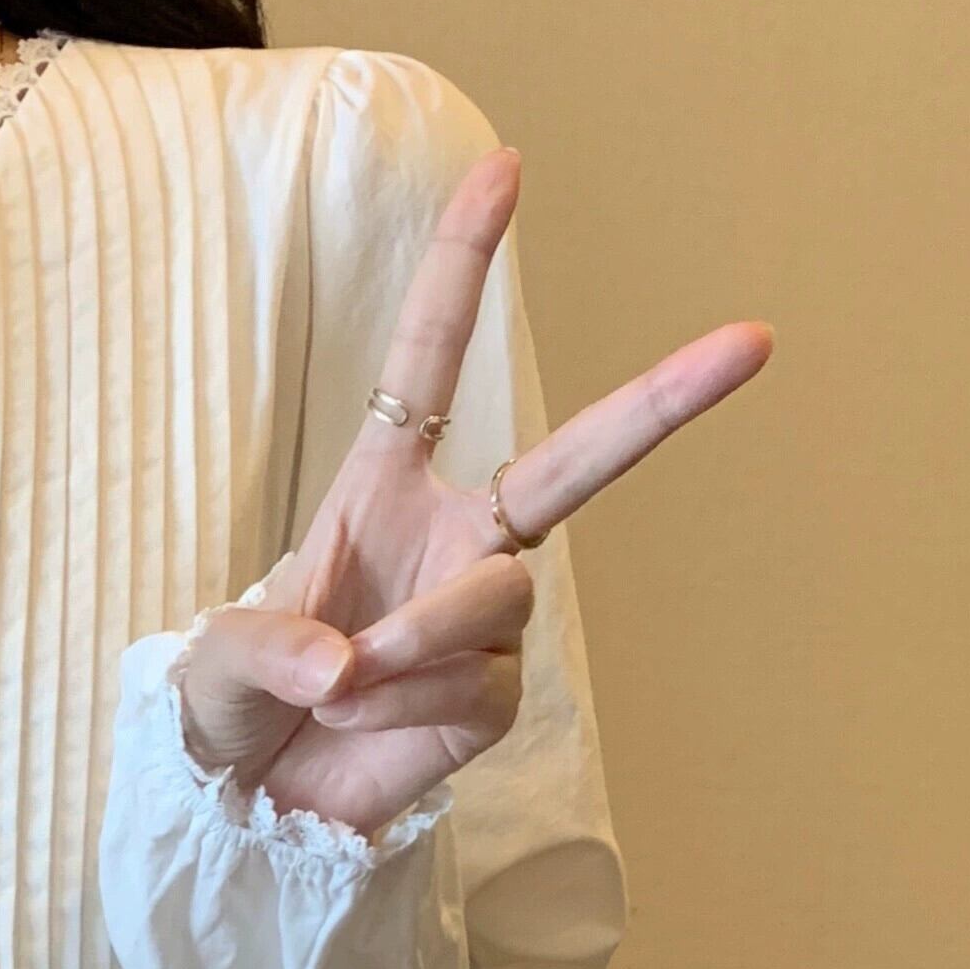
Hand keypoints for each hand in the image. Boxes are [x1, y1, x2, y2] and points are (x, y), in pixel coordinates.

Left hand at [174, 147, 773, 834]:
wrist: (245, 801)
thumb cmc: (231, 707)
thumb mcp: (216, 658)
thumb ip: (270, 644)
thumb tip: (348, 662)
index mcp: (382, 488)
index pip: (430, 362)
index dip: (462, 269)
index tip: (503, 167)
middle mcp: (454, 539)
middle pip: (575, 464)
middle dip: (661, 402)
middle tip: (753, 339)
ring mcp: (484, 622)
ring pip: (497, 599)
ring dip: (414, 641)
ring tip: (340, 686)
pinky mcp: (494, 699)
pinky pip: (471, 685)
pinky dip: (401, 707)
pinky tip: (356, 724)